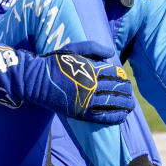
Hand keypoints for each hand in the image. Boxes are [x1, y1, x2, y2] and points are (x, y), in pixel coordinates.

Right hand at [0, 41, 134, 123]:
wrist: (35, 80)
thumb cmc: (54, 63)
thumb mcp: (74, 49)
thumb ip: (94, 47)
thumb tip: (112, 53)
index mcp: (91, 69)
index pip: (115, 73)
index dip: (122, 76)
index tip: (124, 78)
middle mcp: (91, 85)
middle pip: (116, 88)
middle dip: (126, 91)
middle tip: (130, 93)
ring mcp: (86, 100)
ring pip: (112, 103)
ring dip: (125, 104)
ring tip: (131, 106)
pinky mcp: (80, 113)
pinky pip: (102, 117)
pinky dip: (114, 117)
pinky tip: (122, 117)